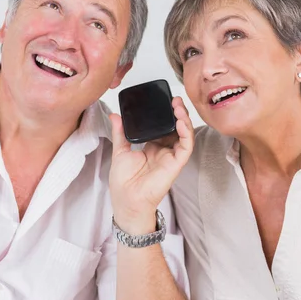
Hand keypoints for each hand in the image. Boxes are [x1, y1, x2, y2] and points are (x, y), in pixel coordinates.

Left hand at [109, 96, 193, 233]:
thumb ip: (120, 132)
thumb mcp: (120, 151)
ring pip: (184, 134)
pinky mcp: (176, 164)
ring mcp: (171, 157)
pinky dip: (186, 133)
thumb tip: (115, 115)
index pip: (163, 126)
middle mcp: (164, 150)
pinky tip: (180, 122)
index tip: (163, 101)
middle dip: (177, 112)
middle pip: (176, 128)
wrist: (126, 199)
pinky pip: (186, 147)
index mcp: (152, 146)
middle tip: (174, 99)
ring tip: (178, 106)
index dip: (165, 113)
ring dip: (183, 119)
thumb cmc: (123, 182)